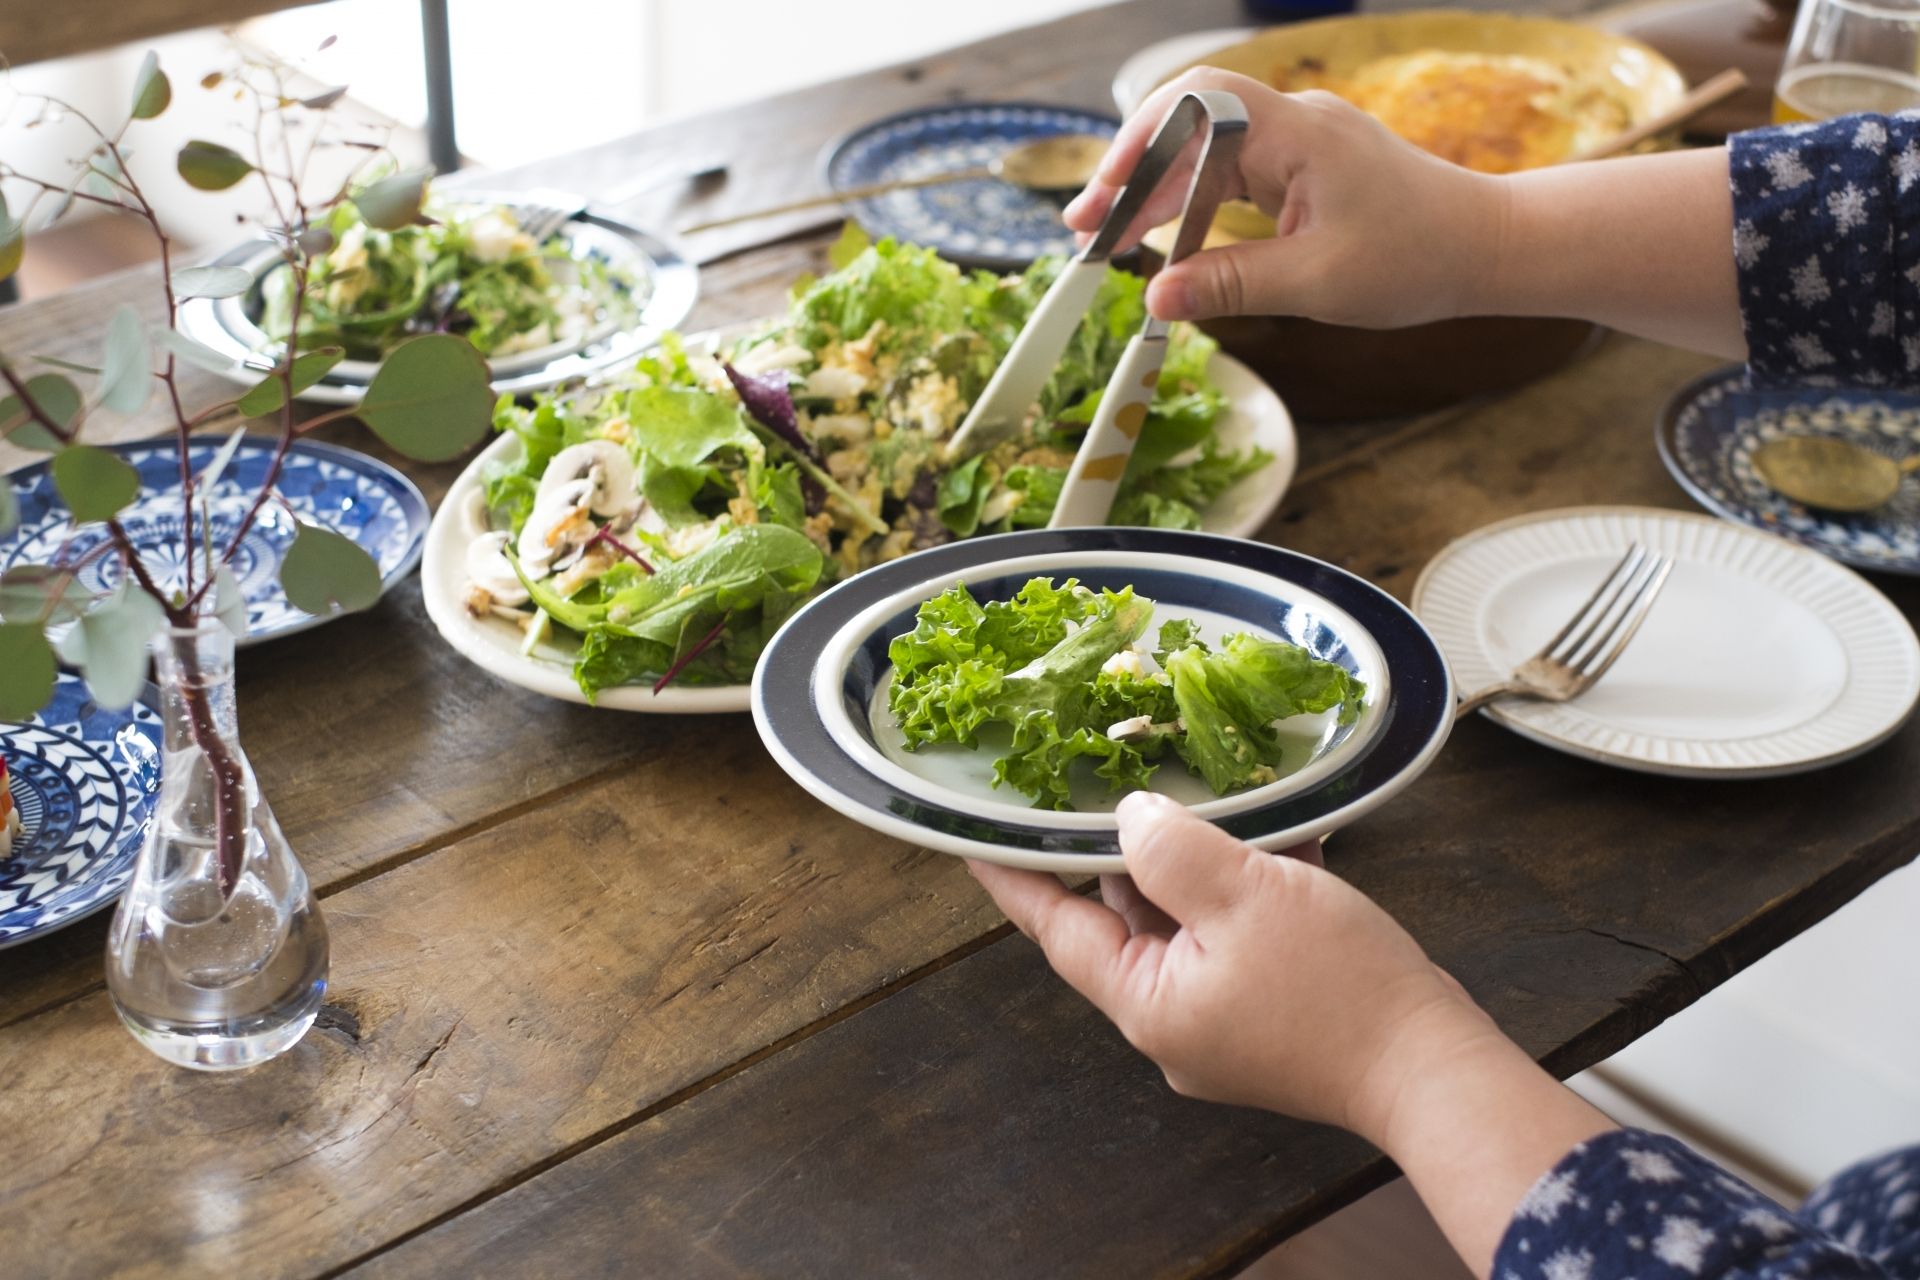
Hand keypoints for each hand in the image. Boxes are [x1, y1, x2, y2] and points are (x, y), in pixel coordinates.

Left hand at [967, 791, 1493, 1141]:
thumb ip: (1172, 850)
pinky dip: (1247, 885)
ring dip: (1197, 859)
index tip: (976, 839)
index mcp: (1147, 1000)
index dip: (1016, 878)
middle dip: (1127, 847)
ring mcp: (1221, 1017)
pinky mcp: (1268, 1010)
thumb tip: (1131, 819)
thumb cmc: (1341, 991)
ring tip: (1199, 790)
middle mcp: (1172, 1016)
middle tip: (1107, 778)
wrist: (1436, 1067)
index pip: (1057, 928)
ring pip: (1188, 918)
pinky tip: (1276, 831)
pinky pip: (1238, 933)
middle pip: (1126, 916)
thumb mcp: (1245, 896)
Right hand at [1063, 67, 1504, 328]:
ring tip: (1109, 241)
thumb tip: (1156, 299)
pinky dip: (1192, 203)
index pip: (1196, 106)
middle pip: (1188, 129)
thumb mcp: (1317, 284)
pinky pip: (1231, 174)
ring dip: (1156, 194)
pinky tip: (1166, 239)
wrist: (1488, 248)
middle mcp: (1294, 124)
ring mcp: (1299, 144)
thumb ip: (1231, 285)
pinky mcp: (1304, 169)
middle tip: (1083, 229)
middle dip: (1132, 175)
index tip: (1104, 195)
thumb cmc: (1419, 258)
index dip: (1139, 144)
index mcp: (1298, 134)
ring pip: (1204, 153)